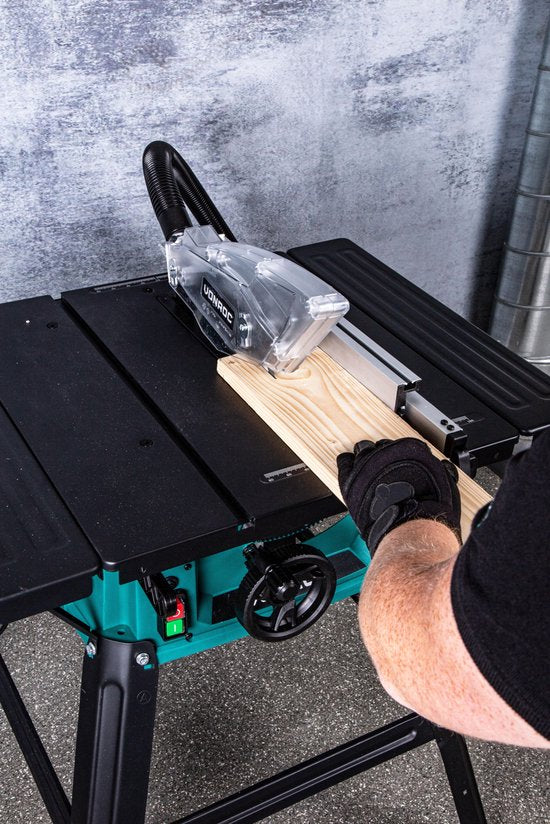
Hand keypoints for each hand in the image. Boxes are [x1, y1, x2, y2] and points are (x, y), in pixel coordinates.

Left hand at [337, 438, 460, 553]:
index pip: (404, 444)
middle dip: (384, 456)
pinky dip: (346, 462)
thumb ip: (440, 472)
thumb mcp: (445, 487)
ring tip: (368, 466)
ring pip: (363, 450)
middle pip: (382, 446)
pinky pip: (344, 462)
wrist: (409, 529)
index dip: (404, 456)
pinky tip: (348, 463)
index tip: (403, 463)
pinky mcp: (351, 481)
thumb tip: (441, 468)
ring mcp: (367, 466)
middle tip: (386, 467)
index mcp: (411, 449)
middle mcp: (387, 453)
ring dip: (366, 457)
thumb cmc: (428, 511)